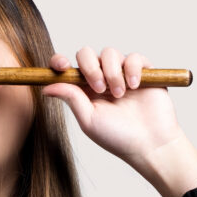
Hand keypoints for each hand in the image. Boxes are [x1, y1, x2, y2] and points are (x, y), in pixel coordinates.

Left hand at [41, 46, 196, 196]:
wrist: (150, 144)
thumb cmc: (118, 138)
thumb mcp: (89, 120)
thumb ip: (71, 98)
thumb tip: (46, 86)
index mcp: (85, 90)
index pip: (68, 68)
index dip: (61, 61)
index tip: (62, 66)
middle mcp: (102, 79)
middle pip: (87, 53)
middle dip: (90, 67)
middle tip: (99, 88)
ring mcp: (122, 74)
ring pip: (110, 53)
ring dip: (112, 72)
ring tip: (120, 94)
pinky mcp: (143, 72)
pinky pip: (134, 57)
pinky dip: (132, 68)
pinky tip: (134, 86)